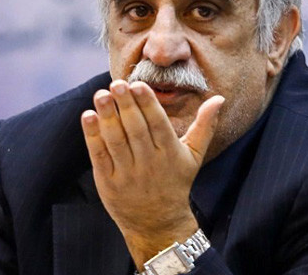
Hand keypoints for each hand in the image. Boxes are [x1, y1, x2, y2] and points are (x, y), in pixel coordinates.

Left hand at [80, 79, 223, 267]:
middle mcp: (149, 163)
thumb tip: (219, 99)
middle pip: (136, 129)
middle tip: (117, 83)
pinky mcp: (108, 181)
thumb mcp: (194, 156)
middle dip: (126, 105)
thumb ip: (205, 126)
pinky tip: (88, 116)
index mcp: (170, 153)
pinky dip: (92, 136)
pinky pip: (99, 155)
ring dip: (107, 116)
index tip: (138, 85)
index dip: (148, 104)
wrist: (158, 224)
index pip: (158, 124)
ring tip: (101, 95)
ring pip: (116, 140)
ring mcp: (127, 173)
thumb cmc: (176, 183)